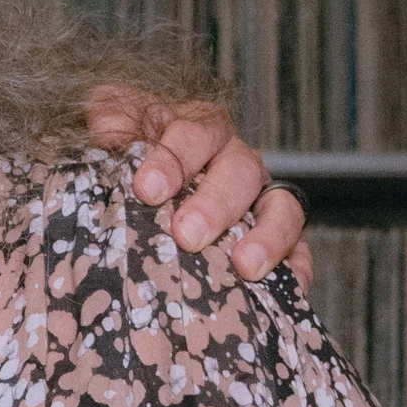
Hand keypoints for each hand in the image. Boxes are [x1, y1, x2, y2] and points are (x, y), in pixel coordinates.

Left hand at [85, 86, 313, 282]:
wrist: (140, 193)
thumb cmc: (126, 162)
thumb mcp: (111, 130)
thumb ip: (109, 121)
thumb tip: (107, 129)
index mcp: (196, 130)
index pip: (193, 132)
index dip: (172, 158)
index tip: (147, 189)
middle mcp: (234, 160)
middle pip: (240, 170)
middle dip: (215, 204)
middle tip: (186, 234)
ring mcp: (260, 199)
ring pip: (280, 207)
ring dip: (267, 235)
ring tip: (244, 266)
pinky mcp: (279, 239)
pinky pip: (299, 249)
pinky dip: (296, 266)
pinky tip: (287, 285)